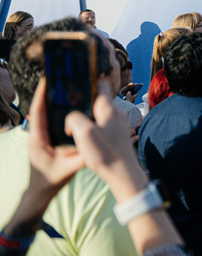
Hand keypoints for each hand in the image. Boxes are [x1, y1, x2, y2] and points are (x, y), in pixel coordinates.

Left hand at [26, 78, 86, 198]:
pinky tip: (72, 103)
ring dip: (55, 99)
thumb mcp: (67, 170)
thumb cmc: (51, 180)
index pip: (38, 112)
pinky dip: (60, 109)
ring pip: (47, 112)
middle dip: (49, 92)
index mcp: (39, 138)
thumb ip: (80, 160)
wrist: (41, 191)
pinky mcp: (49, 137)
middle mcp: (39, 133)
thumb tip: (97, 148)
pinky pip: (53, 119)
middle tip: (61, 76)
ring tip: (67, 85)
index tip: (47, 79)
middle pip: (42, 107)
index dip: (41, 95)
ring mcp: (43, 134)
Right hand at [64, 83, 148, 200]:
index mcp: (108, 108)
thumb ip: (74, 118)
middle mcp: (116, 112)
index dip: (90, 79)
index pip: (101, 84)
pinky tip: (86, 132)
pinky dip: (94, 123)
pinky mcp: (118, 134)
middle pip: (100, 98)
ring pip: (102, 111)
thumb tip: (71, 118)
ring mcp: (119, 123)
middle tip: (71, 100)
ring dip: (90, 112)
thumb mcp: (83, 133)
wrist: (123, 173)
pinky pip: (104, 123)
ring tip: (75, 117)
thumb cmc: (105, 153)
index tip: (79, 77)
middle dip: (86, 98)